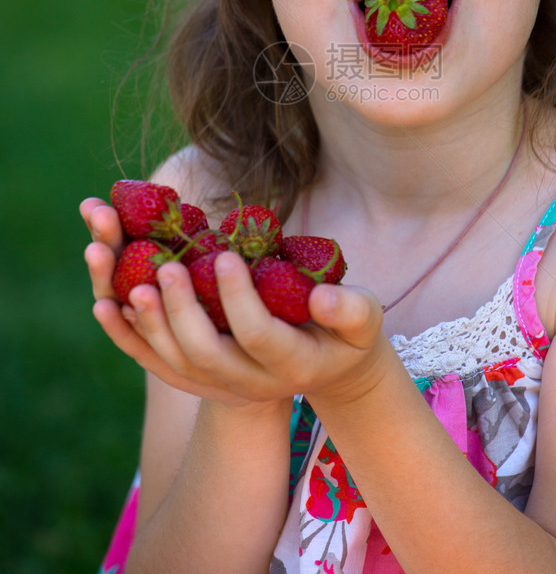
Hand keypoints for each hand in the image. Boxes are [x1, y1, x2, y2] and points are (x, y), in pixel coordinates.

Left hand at [81, 199, 386, 406]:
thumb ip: (351, 309)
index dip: (239, 299)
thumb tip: (321, 297)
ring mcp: (220, 386)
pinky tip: (105, 303)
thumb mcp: (364, 319)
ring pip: (172, 362)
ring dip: (146, 322)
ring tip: (133, 280)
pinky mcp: (197, 379)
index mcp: (292, 363)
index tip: (223, 255)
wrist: (326, 369)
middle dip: (181, 310)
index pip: (259, 335)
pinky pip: (155, 363)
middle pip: (204, 354)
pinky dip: (129, 337)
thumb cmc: (348, 332)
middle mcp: (250, 383)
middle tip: (167, 265)